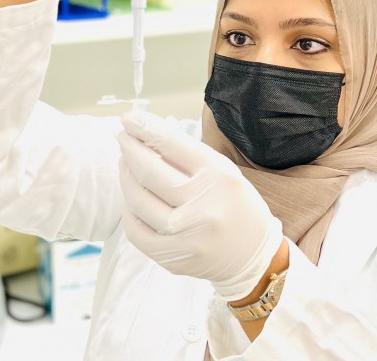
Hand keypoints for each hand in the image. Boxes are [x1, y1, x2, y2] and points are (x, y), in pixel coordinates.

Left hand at [117, 110, 283, 301]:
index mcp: (218, 176)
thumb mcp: (223, 171)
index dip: (145, 128)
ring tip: (125, 163)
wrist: (253, 256)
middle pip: (150, 171)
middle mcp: (202, 205)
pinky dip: (129, 210)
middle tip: (122, 136)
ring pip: (138, 200)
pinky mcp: (173, 258)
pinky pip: (136, 231)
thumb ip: (187, 156)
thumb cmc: (235, 204)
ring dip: (125, 176)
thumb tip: (145, 135)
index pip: (172, 144)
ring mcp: (186, 235)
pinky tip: (131, 197)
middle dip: (130, 149)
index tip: (129, 119)